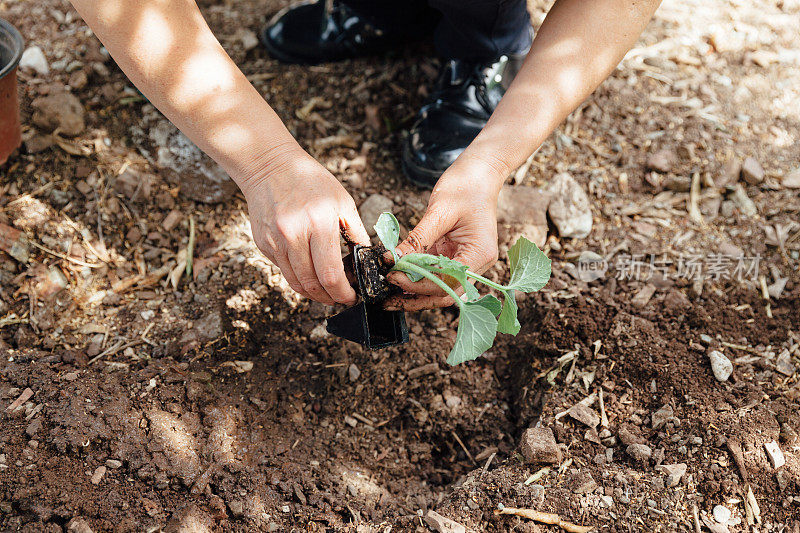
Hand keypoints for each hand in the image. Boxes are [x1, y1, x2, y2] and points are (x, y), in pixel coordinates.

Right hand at [242, 147, 369, 305]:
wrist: (270, 167)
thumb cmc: (311, 181)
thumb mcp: (342, 201)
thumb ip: (356, 232)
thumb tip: (366, 260)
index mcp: (319, 223)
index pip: (330, 274)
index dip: (342, 293)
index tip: (351, 297)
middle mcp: (294, 235)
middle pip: (311, 284)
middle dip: (329, 298)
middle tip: (340, 298)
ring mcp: (275, 241)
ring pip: (295, 282)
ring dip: (313, 293)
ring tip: (326, 291)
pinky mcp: (264, 244)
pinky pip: (283, 270)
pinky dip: (298, 277)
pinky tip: (309, 272)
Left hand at [385, 158, 502, 310]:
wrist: (480, 173)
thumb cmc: (465, 186)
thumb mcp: (439, 211)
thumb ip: (417, 239)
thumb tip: (392, 259)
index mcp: (479, 254)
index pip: (447, 282)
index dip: (419, 284)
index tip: (394, 276)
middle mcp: (476, 264)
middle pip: (445, 293)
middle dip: (416, 298)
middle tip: (388, 298)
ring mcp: (467, 262)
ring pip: (440, 288)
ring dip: (415, 292)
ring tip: (389, 294)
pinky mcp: (456, 256)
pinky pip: (436, 274)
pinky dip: (418, 278)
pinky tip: (399, 278)